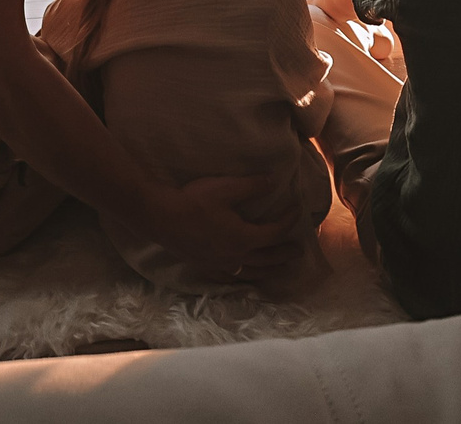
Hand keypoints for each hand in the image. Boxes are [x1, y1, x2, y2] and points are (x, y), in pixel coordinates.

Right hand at [141, 175, 305, 283]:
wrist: (162, 217)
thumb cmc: (195, 201)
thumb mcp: (226, 188)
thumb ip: (253, 186)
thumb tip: (274, 181)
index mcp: (243, 238)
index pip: (274, 232)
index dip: (289, 221)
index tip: (297, 209)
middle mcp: (235, 256)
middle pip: (267, 258)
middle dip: (284, 254)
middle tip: (298, 251)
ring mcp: (219, 264)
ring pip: (250, 272)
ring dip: (268, 270)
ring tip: (278, 269)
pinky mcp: (204, 265)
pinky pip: (229, 278)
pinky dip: (241, 278)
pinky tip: (240, 276)